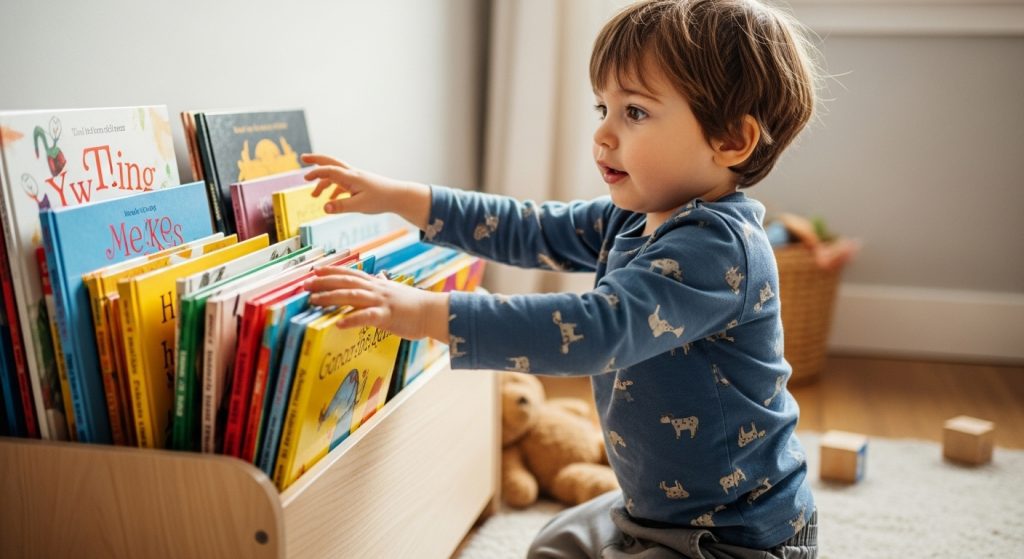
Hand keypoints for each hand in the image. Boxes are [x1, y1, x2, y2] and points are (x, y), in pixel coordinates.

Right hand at [301, 153, 431, 229]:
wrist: (398, 196)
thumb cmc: (381, 199)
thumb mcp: (360, 205)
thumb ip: (341, 206)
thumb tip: (324, 207)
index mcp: (351, 177)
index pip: (330, 170)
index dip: (316, 173)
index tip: (305, 178)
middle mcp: (352, 174)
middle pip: (331, 163)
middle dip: (316, 160)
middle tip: (303, 158)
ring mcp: (356, 179)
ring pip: (335, 176)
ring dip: (323, 183)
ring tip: (313, 196)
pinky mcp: (359, 185)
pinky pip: (342, 184)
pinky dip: (333, 189)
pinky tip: (330, 200)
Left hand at [304, 266, 450, 342]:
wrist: (433, 312)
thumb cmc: (414, 305)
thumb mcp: (396, 291)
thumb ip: (383, 285)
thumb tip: (379, 277)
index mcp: (377, 284)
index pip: (350, 273)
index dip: (331, 271)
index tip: (315, 270)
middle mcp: (376, 289)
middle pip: (346, 281)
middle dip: (324, 282)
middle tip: (305, 284)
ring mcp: (381, 301)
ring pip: (352, 296)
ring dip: (331, 297)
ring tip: (314, 301)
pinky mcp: (387, 316)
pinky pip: (366, 317)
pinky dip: (351, 320)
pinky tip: (338, 324)